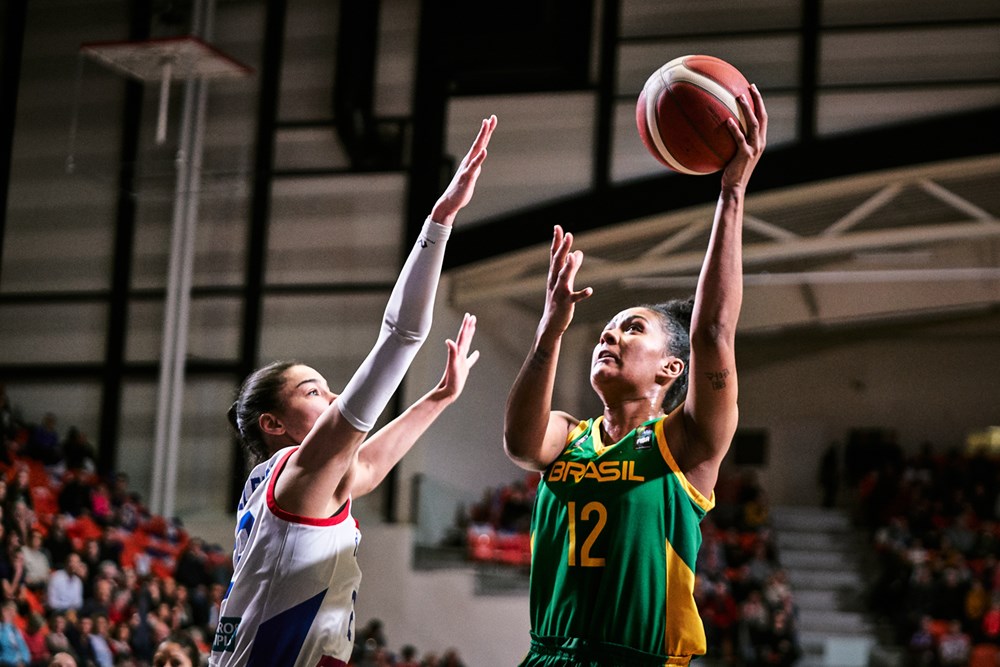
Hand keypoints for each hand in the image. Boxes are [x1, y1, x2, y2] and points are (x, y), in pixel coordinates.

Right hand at [430, 115, 497, 225]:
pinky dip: (479, 158)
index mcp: (471, 161)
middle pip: (479, 142)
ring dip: (482, 137)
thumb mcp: (471, 177)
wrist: (450, 203)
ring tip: (486, 125)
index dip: (487, 132)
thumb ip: (475, 169)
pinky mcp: (466, 177)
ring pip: (476, 149)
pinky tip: (484, 151)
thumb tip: (478, 165)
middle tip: (491, 118)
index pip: (480, 144)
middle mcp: (468, 161)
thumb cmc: (460, 190)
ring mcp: (467, 168)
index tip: (491, 120)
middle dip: (486, 130)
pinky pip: (474, 166)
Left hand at [433, 313, 479, 401]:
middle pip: (464, 338)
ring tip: (472, 328)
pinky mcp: (464, 369)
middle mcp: (460, 355)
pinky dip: (473, 356)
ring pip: (467, 345)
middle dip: (468, 327)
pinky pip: (470, 360)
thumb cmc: (450, 381)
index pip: (463, 336)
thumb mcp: (453, 366)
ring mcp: (462, 361)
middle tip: (471, 317)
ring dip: (470, 336)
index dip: (466, 326)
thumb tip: (449, 340)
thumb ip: (451, 353)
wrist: (446, 392)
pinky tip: (477, 353)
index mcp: (458, 353)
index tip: (469, 316)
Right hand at [539, 225, 591, 342]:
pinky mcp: (566, 303)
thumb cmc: (558, 301)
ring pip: (563, 277)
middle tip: (568, 235)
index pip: (554, 255)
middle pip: (558, 262)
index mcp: (554, 275)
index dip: (556, 241)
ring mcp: (559, 292)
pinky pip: (574, 297)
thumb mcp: (565, 282)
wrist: (551, 323)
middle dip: (562, 248)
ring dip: (569, 266)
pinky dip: (582, 293)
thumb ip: (573, 267)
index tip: (558, 227)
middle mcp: (554, 281)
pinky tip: (590, 290)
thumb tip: (579, 252)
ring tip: (574, 256)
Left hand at [721, 84, 766, 191]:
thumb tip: (716, 126)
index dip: (759, 102)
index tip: (752, 89)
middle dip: (757, 100)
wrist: (734, 186)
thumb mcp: (732, 153)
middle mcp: (760, 142)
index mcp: (759, 140)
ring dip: (747, 109)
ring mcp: (754, 148)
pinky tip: (728, 121)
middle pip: (762, 116)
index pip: (762, 117)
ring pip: (753, 124)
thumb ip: (730, 140)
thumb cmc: (731, 171)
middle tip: (750, 87)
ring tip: (739, 97)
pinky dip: (735, 129)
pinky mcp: (745, 155)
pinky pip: (740, 139)